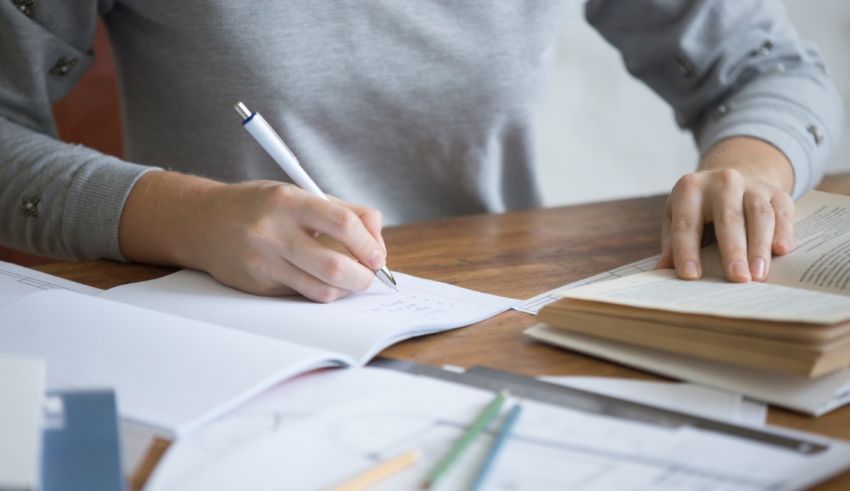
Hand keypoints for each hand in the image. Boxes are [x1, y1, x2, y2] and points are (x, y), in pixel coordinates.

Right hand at [119, 172, 386, 301]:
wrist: (202, 221)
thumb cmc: (260, 205)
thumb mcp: (297, 194)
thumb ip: (341, 211)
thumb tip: (376, 240)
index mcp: (288, 201)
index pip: (344, 224)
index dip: (369, 244)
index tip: (377, 255)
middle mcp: (273, 232)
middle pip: (335, 266)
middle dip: (363, 277)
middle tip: (370, 276)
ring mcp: (263, 262)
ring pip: (321, 290)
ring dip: (344, 289)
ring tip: (348, 279)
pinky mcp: (258, 285)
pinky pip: (301, 295)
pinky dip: (318, 290)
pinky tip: (317, 278)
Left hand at [656, 137, 794, 281]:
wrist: (730, 181)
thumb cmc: (697, 210)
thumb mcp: (677, 218)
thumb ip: (672, 244)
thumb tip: (661, 271)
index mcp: (690, 189)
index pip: (686, 224)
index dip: (687, 251)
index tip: (690, 276)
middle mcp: (722, 182)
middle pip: (728, 218)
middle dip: (733, 251)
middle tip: (737, 279)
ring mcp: (752, 185)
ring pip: (758, 215)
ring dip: (759, 246)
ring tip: (759, 275)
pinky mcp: (776, 192)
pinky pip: (782, 211)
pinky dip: (783, 231)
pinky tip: (782, 251)